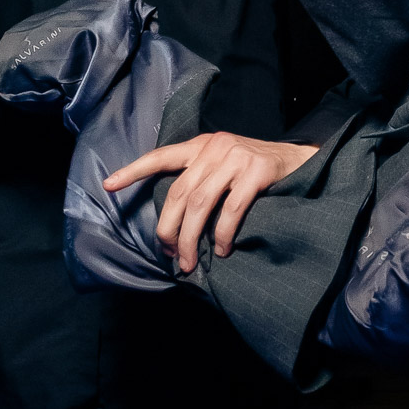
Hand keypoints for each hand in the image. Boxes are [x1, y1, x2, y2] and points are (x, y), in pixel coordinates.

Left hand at [104, 132, 318, 274]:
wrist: (301, 160)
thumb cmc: (257, 170)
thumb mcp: (224, 165)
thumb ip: (201, 179)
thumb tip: (176, 222)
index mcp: (201, 146)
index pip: (160, 157)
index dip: (132, 171)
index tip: (107, 185)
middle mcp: (215, 147)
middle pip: (178, 193)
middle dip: (168, 229)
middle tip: (169, 255)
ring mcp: (236, 158)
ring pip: (200, 204)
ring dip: (191, 238)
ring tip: (190, 262)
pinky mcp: (257, 171)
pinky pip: (231, 210)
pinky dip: (222, 235)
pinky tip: (221, 251)